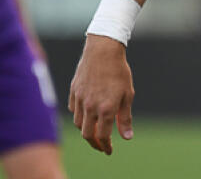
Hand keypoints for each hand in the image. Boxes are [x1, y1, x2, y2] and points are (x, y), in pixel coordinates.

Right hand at [69, 35, 134, 154]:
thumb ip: (125, 118)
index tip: (109, 150)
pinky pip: (73, 109)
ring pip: (78, 123)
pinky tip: (85, 115)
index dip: (106, 146)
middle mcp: (90, 106)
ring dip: (86, 130)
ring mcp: (80, 99)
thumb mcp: (127, 95)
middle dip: (94, 143)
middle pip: (87, 134)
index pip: (103, 137)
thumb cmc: (119, 71)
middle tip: (101, 146)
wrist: (103, 50)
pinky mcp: (74, 91)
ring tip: (94, 131)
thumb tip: (127, 137)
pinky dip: (79, 116)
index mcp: (106, 109)